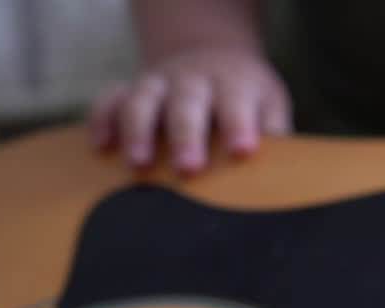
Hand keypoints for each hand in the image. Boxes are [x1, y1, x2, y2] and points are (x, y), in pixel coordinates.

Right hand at [89, 45, 291, 172]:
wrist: (211, 57)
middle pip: (187, 102)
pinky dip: (103, 119)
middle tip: (189, 169)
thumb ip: (272, 134)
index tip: (243, 150)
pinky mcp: (130, 90)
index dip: (239, 124)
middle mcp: (193, 79)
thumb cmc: (246, 98)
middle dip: (186, 135)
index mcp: (234, 84)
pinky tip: (102, 146)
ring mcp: (158, 83)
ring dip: (138, 129)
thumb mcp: (268, 106)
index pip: (237, 102)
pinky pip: (110, 100)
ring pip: (143, 98)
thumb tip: (282, 173)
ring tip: (139, 162)